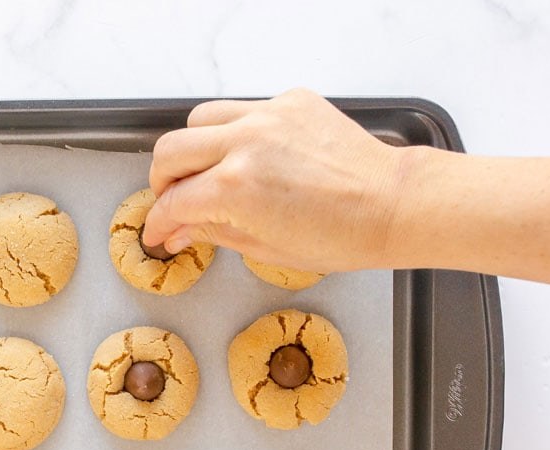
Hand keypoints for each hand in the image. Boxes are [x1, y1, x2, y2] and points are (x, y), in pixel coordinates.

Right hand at [142, 89, 408, 271]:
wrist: (391, 205)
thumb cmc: (339, 236)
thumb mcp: (264, 248)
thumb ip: (212, 232)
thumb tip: (180, 230)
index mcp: (234, 188)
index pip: (173, 202)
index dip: (158, 223)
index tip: (159, 232)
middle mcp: (244, 143)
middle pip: (170, 151)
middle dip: (162, 182)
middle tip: (175, 201)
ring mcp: (268, 115)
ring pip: (199, 120)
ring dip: (193, 148)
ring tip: (207, 172)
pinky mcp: (290, 101)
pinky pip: (243, 109)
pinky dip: (236, 133)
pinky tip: (254, 156)